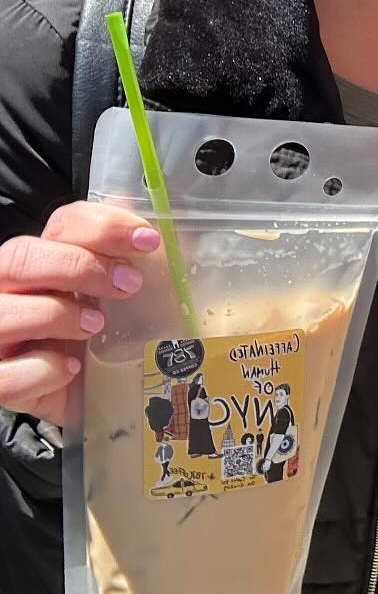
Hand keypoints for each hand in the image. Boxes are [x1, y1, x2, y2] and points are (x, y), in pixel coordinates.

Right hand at [0, 204, 159, 424]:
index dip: (103, 227)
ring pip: (2, 313)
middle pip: (19, 257)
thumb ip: (135, 247)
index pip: (61, 224)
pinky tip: (71, 369)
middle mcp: (12, 292)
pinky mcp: (2, 382)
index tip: (147, 242)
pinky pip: (7, 375)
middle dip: (78, 266)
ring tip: (97, 327)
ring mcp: (0, 337)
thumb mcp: (137, 286)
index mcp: (47, 260)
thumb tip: (141, 199)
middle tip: (128, 286)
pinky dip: (43, 370)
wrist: (115, 394)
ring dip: (57, 315)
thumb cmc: (121, 333)